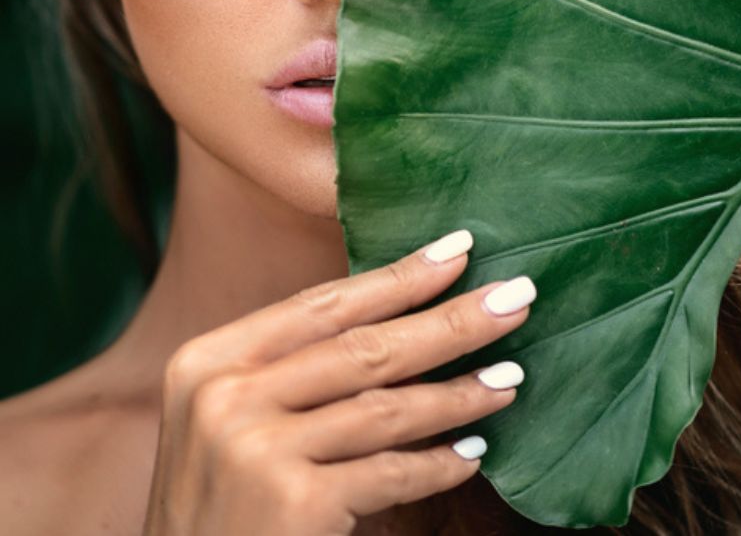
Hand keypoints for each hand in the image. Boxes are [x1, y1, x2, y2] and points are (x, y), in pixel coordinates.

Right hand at [141, 228, 534, 535]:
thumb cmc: (220, 507)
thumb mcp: (228, 422)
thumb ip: (289, 371)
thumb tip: (399, 317)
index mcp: (208, 360)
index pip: (322, 304)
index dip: (397, 276)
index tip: (458, 250)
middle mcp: (225, 396)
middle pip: (363, 345)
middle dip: (449, 320)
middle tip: (514, 296)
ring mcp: (254, 449)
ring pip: (385, 407)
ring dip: (459, 392)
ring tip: (510, 377)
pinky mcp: (292, 503)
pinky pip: (388, 473)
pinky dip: (436, 465)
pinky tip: (473, 453)